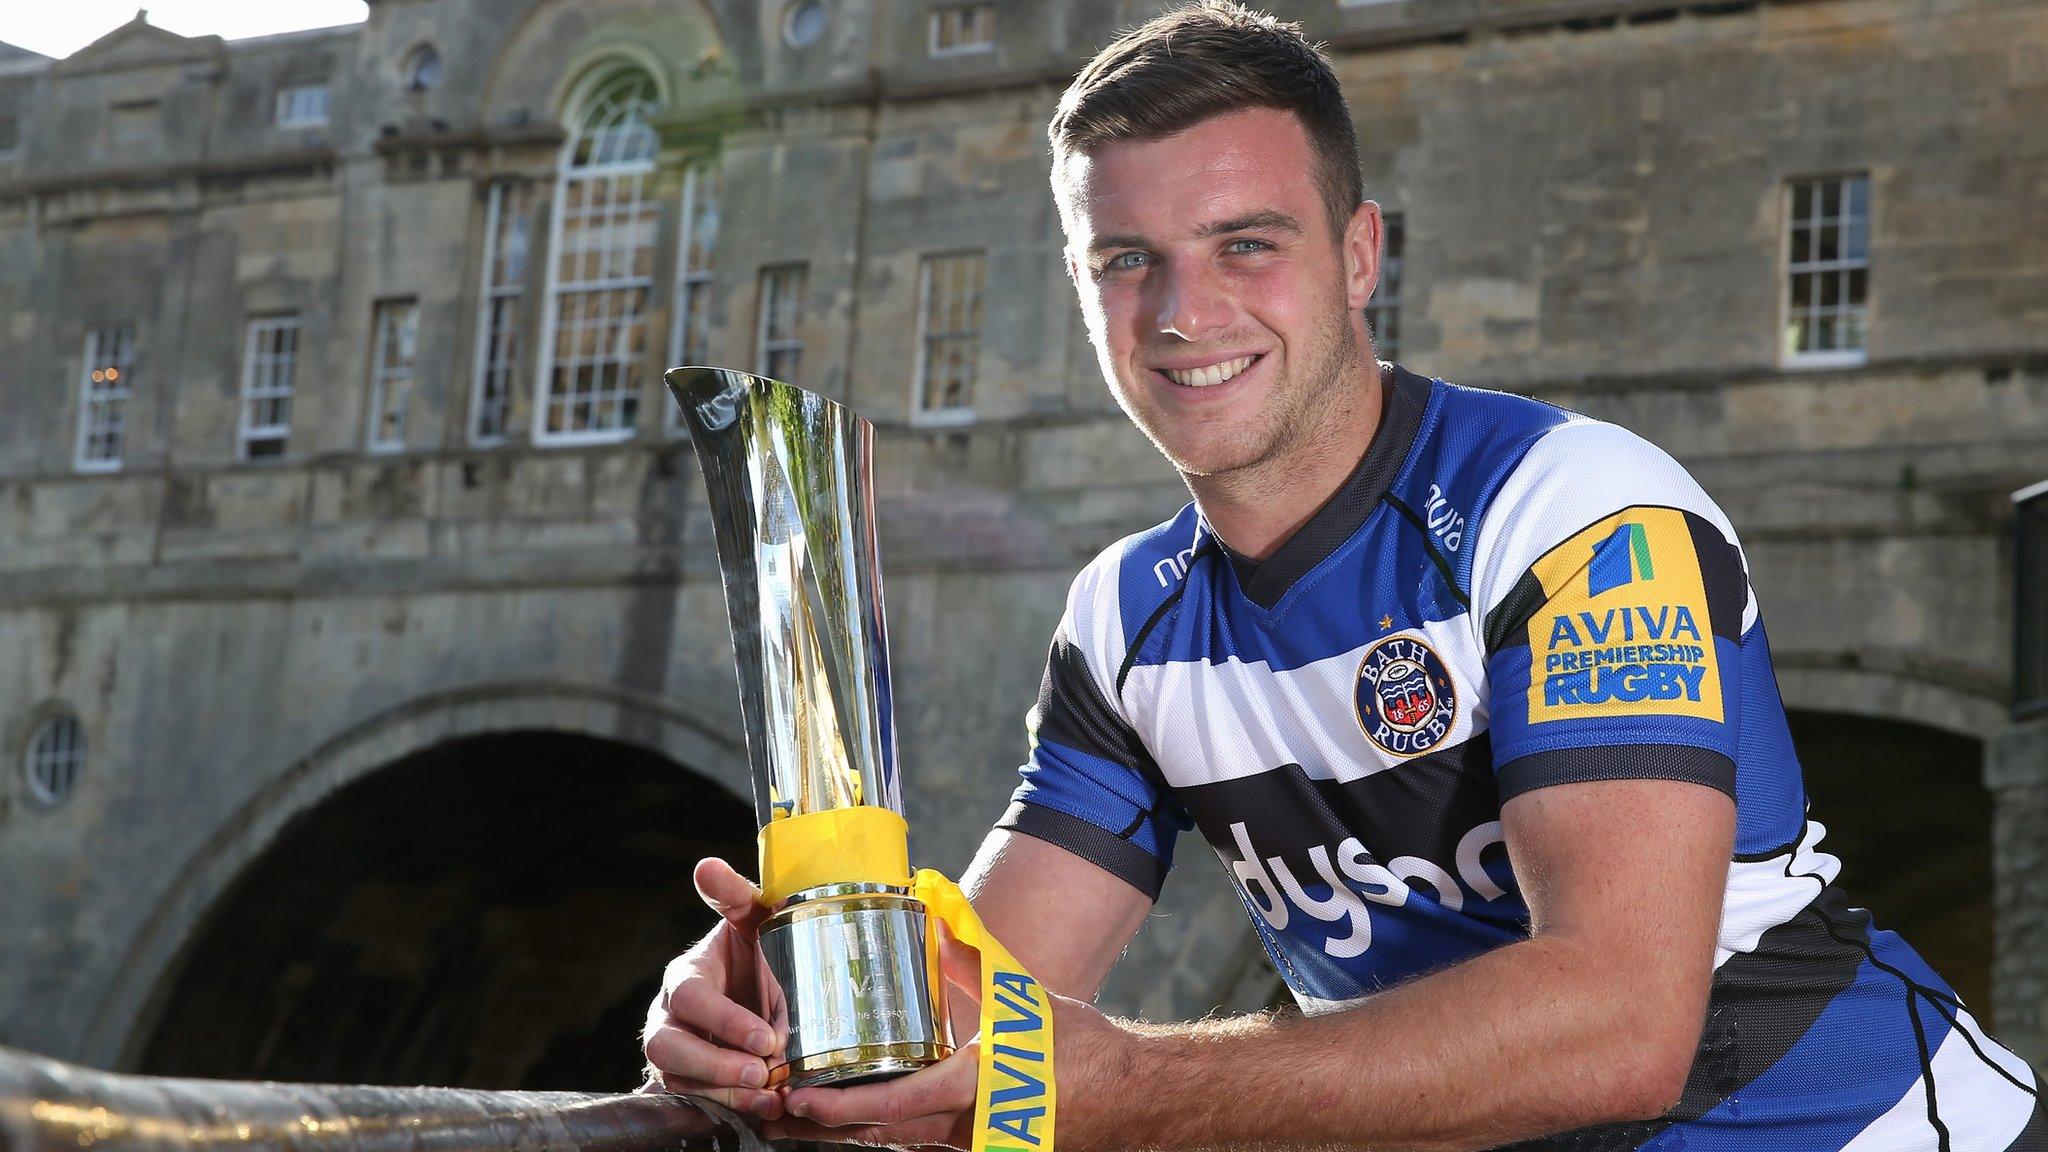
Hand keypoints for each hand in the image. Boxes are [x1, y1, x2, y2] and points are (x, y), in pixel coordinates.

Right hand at [638, 858, 785, 1118]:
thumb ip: (734, 895)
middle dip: (715, 1065)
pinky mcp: (691, 1082)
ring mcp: (677, 1053)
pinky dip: (733, 1109)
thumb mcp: (755, 919)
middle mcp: (671, 1017)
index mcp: (686, 976)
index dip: (724, 1020)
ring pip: (679, 1081)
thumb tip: (706, 866)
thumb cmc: (758, 950)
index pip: (690, 998)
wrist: (768, 987)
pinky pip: (697, 1103)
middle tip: (762, 1072)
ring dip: (725, 1093)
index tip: (765, 1037)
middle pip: (669, 1048)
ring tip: (769, 1097)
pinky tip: (767, 1110)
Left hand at [766, 926, 1132, 1150]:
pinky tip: (852, 1117)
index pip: (896, 1105)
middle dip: (826, 1124)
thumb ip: (971, 957)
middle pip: (881, 1134)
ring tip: (796, 1113)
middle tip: (774, 1108)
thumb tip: (933, 905)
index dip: (842, 1107)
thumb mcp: (1022, 998)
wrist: (1133, 1095)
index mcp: (975, 1088)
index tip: (800, 1099)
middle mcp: (967, 1127)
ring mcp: (973, 1144)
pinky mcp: (980, 1147)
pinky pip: (919, 1142)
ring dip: (847, 1130)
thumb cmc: (1083, 1049)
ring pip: (896, 1142)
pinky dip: (882, 1130)